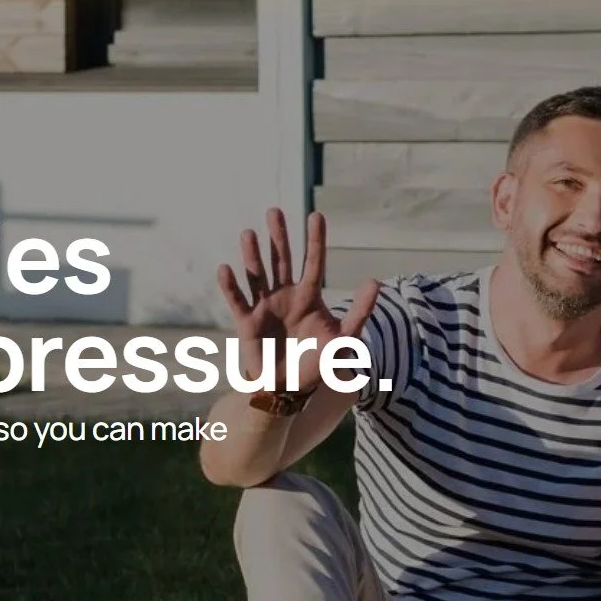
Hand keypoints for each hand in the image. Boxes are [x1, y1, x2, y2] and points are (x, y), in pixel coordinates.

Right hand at [217, 208, 380, 394]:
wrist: (288, 389)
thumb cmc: (317, 365)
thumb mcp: (343, 339)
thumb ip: (359, 312)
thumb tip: (374, 281)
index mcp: (308, 296)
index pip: (313, 262)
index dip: (315, 240)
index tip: (316, 215)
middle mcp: (285, 295)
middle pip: (282, 260)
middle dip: (279, 236)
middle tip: (274, 211)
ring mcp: (264, 306)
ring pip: (258, 274)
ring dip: (253, 255)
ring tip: (249, 233)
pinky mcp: (246, 321)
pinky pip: (237, 300)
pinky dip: (230, 286)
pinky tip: (225, 268)